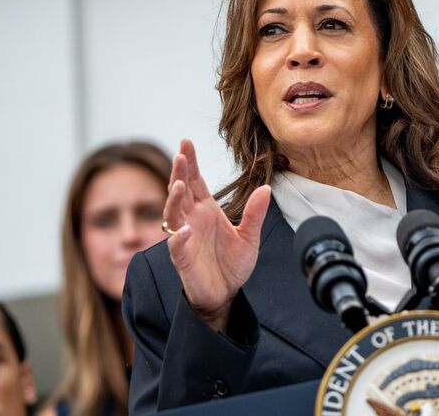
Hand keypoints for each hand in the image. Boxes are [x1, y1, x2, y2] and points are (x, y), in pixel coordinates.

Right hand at [163, 139, 270, 330]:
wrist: (226, 294)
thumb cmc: (233, 264)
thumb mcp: (249, 237)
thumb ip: (255, 214)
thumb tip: (265, 189)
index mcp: (207, 210)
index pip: (195, 181)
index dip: (191, 162)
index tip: (187, 142)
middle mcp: (192, 220)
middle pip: (180, 191)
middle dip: (179, 172)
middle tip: (181, 155)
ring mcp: (184, 238)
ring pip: (172, 214)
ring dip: (174, 199)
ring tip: (179, 185)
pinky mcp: (182, 259)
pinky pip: (176, 245)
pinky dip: (178, 237)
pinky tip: (184, 229)